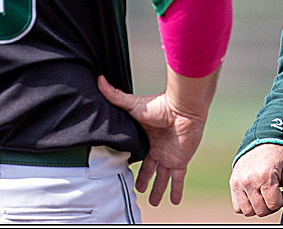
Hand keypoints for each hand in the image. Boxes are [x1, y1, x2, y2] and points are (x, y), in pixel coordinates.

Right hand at [97, 75, 207, 206]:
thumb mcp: (132, 104)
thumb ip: (115, 95)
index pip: (137, 153)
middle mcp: (157, 148)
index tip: (124, 170)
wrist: (182, 109)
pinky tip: (174, 202)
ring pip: (162, 178)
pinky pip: (177, 180)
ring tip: (154, 202)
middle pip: (149, 169)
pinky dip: (176, 191)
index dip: (132, 162)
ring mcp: (169, 156)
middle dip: (144, 180)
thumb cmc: (159, 105)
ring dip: (158, 190)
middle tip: (137, 189)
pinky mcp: (179, 161)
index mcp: (145, 137)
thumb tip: (99, 80)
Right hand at [229, 143, 282, 216]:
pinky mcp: (233, 183)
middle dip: (270, 206)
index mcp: (264, 176)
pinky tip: (254, 196)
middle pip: (261, 210)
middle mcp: (248, 180)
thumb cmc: (278, 155)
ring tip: (264, 195)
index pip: (273, 205)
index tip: (281, 191)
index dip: (281, 201)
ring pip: (248, 211)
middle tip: (273, 194)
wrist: (261, 140)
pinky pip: (238, 207)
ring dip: (258, 207)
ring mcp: (238, 182)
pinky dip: (246, 205)